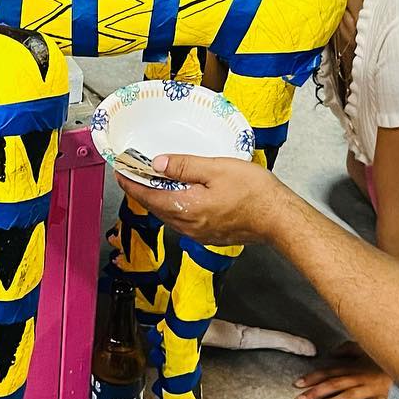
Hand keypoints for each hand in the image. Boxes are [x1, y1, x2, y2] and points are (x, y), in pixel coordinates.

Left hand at [116, 154, 292, 244]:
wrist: (278, 218)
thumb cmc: (254, 193)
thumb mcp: (216, 169)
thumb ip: (184, 166)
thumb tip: (157, 163)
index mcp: (186, 208)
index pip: (147, 196)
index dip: (130, 182)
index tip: (120, 170)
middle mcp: (188, 226)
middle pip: (155, 207)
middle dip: (142, 189)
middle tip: (133, 172)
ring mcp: (199, 233)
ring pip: (169, 215)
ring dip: (158, 199)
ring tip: (153, 181)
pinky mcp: (209, 235)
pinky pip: (183, 220)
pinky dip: (174, 206)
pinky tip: (180, 195)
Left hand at [293, 346, 390, 398]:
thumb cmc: (386, 359)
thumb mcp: (366, 348)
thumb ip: (348, 349)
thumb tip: (332, 353)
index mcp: (355, 368)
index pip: (329, 372)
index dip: (312, 378)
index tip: (297, 384)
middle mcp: (361, 378)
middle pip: (334, 384)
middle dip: (315, 392)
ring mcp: (372, 390)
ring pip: (348, 397)